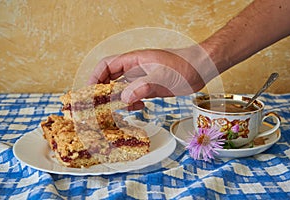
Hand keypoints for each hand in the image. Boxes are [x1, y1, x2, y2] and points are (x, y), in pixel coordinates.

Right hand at [88, 45, 217, 104]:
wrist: (200, 69)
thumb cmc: (184, 65)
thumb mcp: (163, 75)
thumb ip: (143, 85)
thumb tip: (124, 99)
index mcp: (133, 60)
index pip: (107, 66)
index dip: (95, 77)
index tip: (89, 92)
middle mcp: (135, 69)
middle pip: (111, 79)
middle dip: (103, 92)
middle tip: (98, 108)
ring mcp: (142, 79)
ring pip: (122, 90)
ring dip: (118, 101)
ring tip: (117, 111)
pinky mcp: (150, 88)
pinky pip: (134, 96)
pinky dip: (132, 104)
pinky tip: (138, 108)